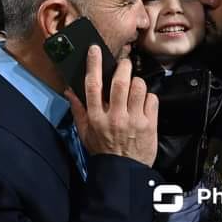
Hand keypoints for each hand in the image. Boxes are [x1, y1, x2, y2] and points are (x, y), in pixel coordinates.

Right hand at [66, 45, 158, 166]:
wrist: (124, 172)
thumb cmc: (103, 150)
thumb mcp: (85, 133)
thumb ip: (78, 110)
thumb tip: (69, 90)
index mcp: (96, 117)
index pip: (93, 86)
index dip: (93, 65)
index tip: (95, 50)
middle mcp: (115, 117)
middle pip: (120, 82)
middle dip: (123, 67)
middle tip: (124, 63)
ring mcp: (134, 120)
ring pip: (138, 88)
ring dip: (137, 81)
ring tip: (134, 85)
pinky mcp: (150, 124)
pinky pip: (152, 99)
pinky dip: (149, 96)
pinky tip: (144, 102)